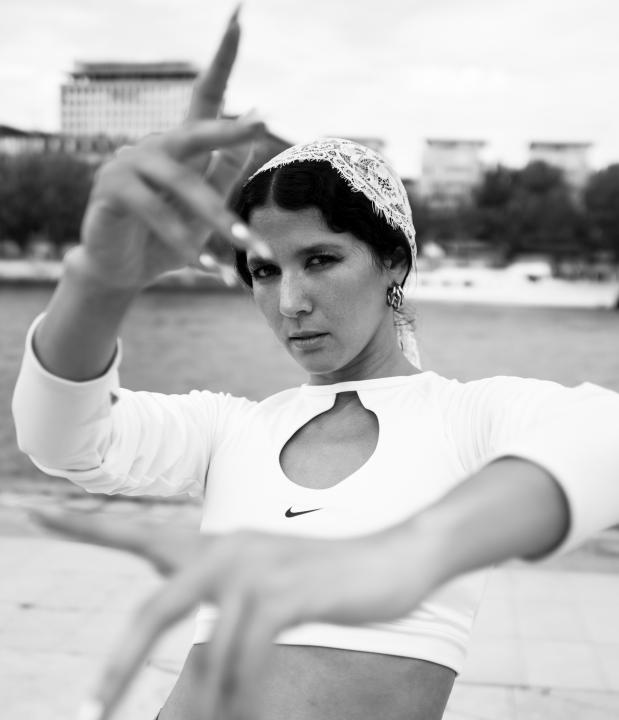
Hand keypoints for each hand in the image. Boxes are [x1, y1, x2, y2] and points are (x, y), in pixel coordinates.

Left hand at [32, 509, 443, 719]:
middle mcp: (228, 549)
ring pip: (204, 644)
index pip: (139, 531)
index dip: (85, 525)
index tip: (36, 514)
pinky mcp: (290, 593)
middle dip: (121, 663)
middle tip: (93, 709)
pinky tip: (243, 705)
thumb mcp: (269, 586)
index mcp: (218, 544)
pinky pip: (245, 652)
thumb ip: (226, 600)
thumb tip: (193, 644)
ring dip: (199, 701)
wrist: (396, 557)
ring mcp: (258, 569)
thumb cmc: (330, 576)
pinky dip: (240, 687)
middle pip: (154, 607)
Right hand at [78, 9, 268, 290]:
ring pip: (184, 185)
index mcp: (181, 145)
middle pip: (198, 130)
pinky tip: (208, 267)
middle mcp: (156, 146)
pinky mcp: (112, 190)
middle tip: (265, 120)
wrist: (126, 270)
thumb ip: (224, 171)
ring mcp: (130, 164)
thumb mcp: (204, 205)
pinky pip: (157, 214)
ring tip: (251, 250)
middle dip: (231, 129)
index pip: (205, 96)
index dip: (223, 60)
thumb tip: (252, 133)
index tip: (239, 16)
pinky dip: (185, 241)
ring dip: (221, 222)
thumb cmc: (169, 235)